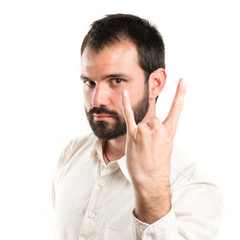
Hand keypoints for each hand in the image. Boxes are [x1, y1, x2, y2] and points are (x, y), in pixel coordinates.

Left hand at [121, 78, 185, 222]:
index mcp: (169, 131)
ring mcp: (145, 130)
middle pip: (152, 118)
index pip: (177, 108)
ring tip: (142, 147)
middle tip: (149, 146)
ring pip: (142, 123)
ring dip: (141, 133)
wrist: (151, 180)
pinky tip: (125, 94)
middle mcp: (158, 128)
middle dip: (150, 130)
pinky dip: (126, 104)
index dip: (180, 93)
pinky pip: (129, 116)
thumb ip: (161, 131)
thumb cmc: (158, 165)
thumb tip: (151, 122)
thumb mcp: (166, 146)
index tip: (182, 80)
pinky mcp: (133, 134)